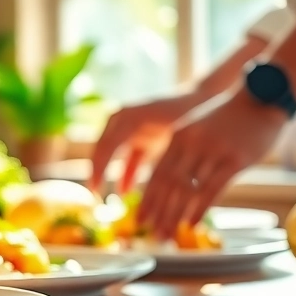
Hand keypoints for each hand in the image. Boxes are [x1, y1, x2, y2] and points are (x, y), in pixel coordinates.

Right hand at [88, 93, 206, 195]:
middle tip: (94, 195)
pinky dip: (126, 174)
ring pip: (113, 155)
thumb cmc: (187, 113)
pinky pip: (128, 159)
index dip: (99, 169)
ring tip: (105, 196)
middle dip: (97, 173)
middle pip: (103, 150)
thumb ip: (154, 152)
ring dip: (110, 175)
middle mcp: (122, 119)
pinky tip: (124, 192)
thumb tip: (138, 179)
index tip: (94, 189)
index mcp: (126, 116)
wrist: (201, 99)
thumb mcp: (171, 133)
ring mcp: (129, 128)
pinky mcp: (140, 139)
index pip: (106, 146)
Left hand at [138, 87, 288, 238]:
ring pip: (187, 190)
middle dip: (158, 213)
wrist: (263, 97)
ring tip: (168, 235)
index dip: (148, 199)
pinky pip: (212, 189)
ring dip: (175, 216)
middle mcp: (192, 144)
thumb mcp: (199, 127)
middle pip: (168, 185)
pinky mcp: (235, 160)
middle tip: (152, 235)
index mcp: (179, 136)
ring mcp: (213, 151)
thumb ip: (185, 151)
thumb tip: (173, 184)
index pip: (157, 174)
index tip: (140, 219)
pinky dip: (199, 210)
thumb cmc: (231, 117)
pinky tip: (191, 225)